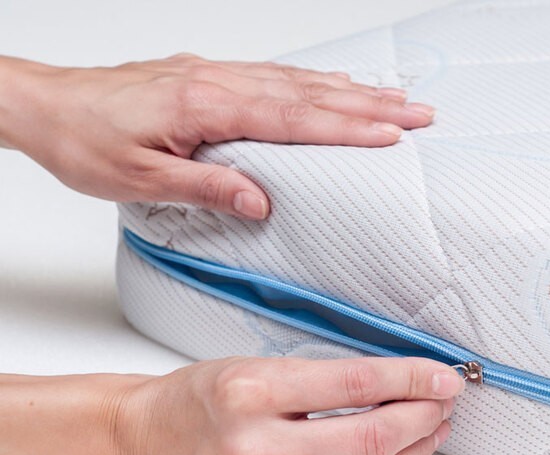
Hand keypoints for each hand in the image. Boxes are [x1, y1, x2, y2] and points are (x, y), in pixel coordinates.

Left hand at [0, 54, 433, 218]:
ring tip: (393, 98)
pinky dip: (311, 82)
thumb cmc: (86, 141)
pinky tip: (330, 85)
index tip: (392, 132)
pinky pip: (273, 76)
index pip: (292, 118)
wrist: (48, 106)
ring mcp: (214, 75)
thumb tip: (261, 200)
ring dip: (348, 90)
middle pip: (307, 93)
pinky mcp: (207, 78)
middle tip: (417, 112)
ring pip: (295, 80)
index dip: (346, 126)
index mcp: (204, 106)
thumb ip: (206, 186)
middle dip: (368, 103)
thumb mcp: (140, 177)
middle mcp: (216, 82)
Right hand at [111, 356, 463, 454]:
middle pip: (370, 439)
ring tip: (430, 431)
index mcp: (249, 392)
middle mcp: (254, 449)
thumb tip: (391, 386)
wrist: (139, 447)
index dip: (410, 378)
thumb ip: (319, 380)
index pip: (355, 383)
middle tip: (444, 402)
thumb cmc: (193, 400)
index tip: (441, 375)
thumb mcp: (251, 367)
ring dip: (410, 454)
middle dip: (422, 417)